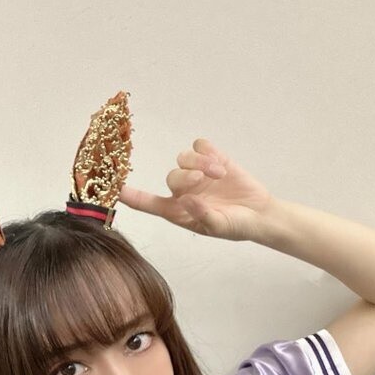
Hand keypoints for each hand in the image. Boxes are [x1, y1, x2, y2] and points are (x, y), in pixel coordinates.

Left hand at [118, 139, 274, 241]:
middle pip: (172, 175)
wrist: (260, 214)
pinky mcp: (213, 159)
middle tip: (203, 180)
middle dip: (186, 176)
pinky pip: (199, 146)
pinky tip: (221, 164)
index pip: (148, 203)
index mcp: (178, 211)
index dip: (130, 195)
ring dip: (200, 163)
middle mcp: (184, 191)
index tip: (114, 188)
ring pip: (184, 158)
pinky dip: (208, 152)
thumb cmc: (236, 226)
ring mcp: (198, 173)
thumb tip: (186, 200)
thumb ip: (202, 215)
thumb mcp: (219, 228)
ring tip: (219, 174)